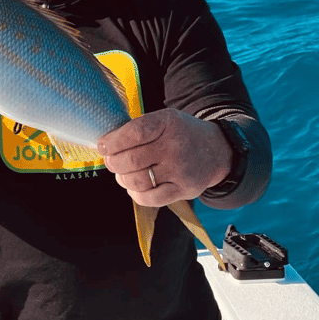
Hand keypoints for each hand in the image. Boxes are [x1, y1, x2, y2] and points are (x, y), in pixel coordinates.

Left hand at [97, 109, 231, 206]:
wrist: (216, 151)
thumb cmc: (181, 135)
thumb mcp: (164, 120)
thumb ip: (138, 129)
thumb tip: (106, 146)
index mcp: (168, 123)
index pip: (134, 133)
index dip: (113, 142)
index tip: (103, 146)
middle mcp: (175, 147)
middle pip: (131, 160)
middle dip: (114, 163)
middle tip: (112, 161)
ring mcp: (180, 170)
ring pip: (137, 181)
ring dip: (123, 179)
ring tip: (124, 174)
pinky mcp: (184, 190)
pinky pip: (150, 199)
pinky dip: (136, 194)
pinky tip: (136, 187)